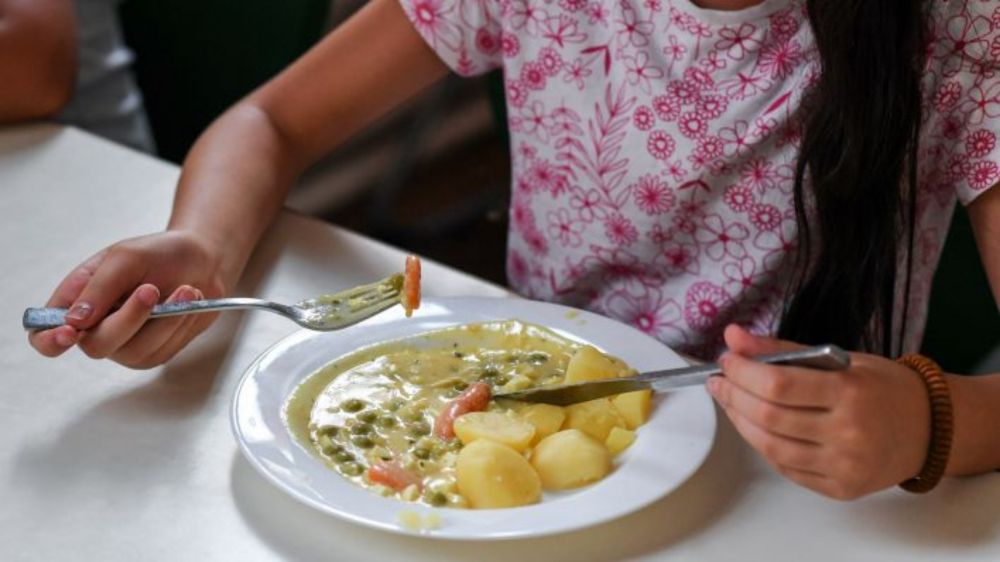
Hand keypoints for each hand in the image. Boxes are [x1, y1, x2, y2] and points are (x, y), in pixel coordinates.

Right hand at [28, 230, 229, 368]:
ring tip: (185, 289)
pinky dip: (180, 323)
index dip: (50, 340)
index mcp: (75, 302)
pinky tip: (189, 300)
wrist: (202, 261)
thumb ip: (99, 287)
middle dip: (128, 318)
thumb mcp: (126, 257)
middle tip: (151, 289)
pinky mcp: (155, 352)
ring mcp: (125, 345)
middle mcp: (95, 329)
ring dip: (164, 319)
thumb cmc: (158, 255)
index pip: (43, 335)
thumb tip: (73, 321)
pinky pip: (163, 349)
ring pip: (135, 350)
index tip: (70, 332)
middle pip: (96, 346)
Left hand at [707, 324, 930, 499]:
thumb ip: (783, 350)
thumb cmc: (882, 388)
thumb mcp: (840, 358)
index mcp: (850, 392)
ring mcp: (844, 465)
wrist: (930, 429)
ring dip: (741, 422)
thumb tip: (734, 336)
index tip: (726, 360)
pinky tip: (755, 426)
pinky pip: (787, 468)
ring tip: (731, 402)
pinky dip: (763, 445)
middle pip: (769, 416)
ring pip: (771, 447)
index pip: (778, 383)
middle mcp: (848, 432)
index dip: (743, 372)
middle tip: (720, 381)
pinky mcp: (841, 488)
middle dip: (734, 396)